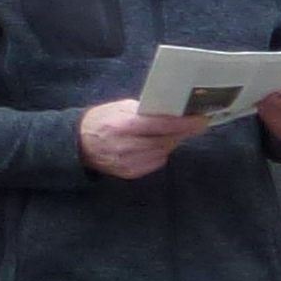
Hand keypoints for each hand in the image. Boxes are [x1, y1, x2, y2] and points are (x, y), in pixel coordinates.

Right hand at [78, 99, 205, 178]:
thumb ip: (146, 110)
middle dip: (183, 132)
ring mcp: (128, 162)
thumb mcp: (121, 108)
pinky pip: (156, 162)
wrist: (79, 144)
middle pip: (166, 140)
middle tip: (195, 124)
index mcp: (123, 126)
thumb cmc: (103, 120)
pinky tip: (155, 144)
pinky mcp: (131, 173)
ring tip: (173, 131)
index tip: (201, 120)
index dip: (183, 124)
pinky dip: (161, 152)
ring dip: (172, 141)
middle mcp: (126, 146)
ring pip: (163, 152)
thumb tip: (173, 111)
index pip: (160, 125)